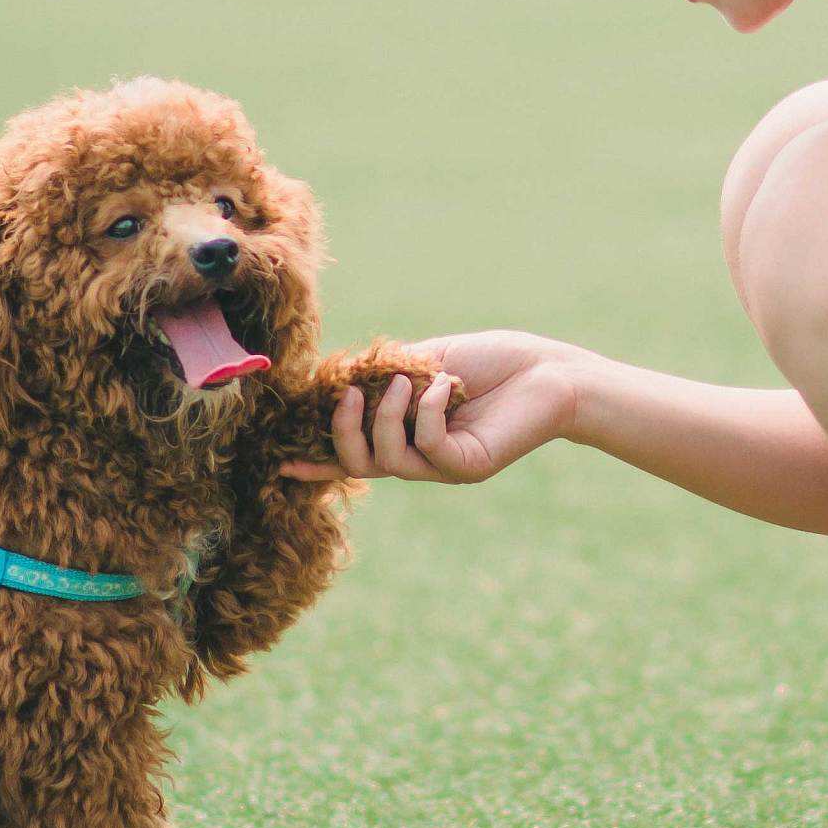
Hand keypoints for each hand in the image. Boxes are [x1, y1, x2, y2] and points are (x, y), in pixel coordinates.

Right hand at [277, 330, 582, 486]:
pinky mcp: (467, 467)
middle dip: (342, 430)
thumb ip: (383, 374)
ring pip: (385, 459)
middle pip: (359, 463)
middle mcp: (421, 457)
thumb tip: (335, 379)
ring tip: (405, 381)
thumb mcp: (425, 361)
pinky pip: (426, 447)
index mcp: (406, 434)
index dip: (317, 461)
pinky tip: (445, 386)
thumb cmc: (492, 361)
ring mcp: (443, 466)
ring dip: (384, 415)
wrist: (548, 370)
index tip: (280, 464)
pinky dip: (425, 410)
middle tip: (350, 393)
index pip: (354, 454)